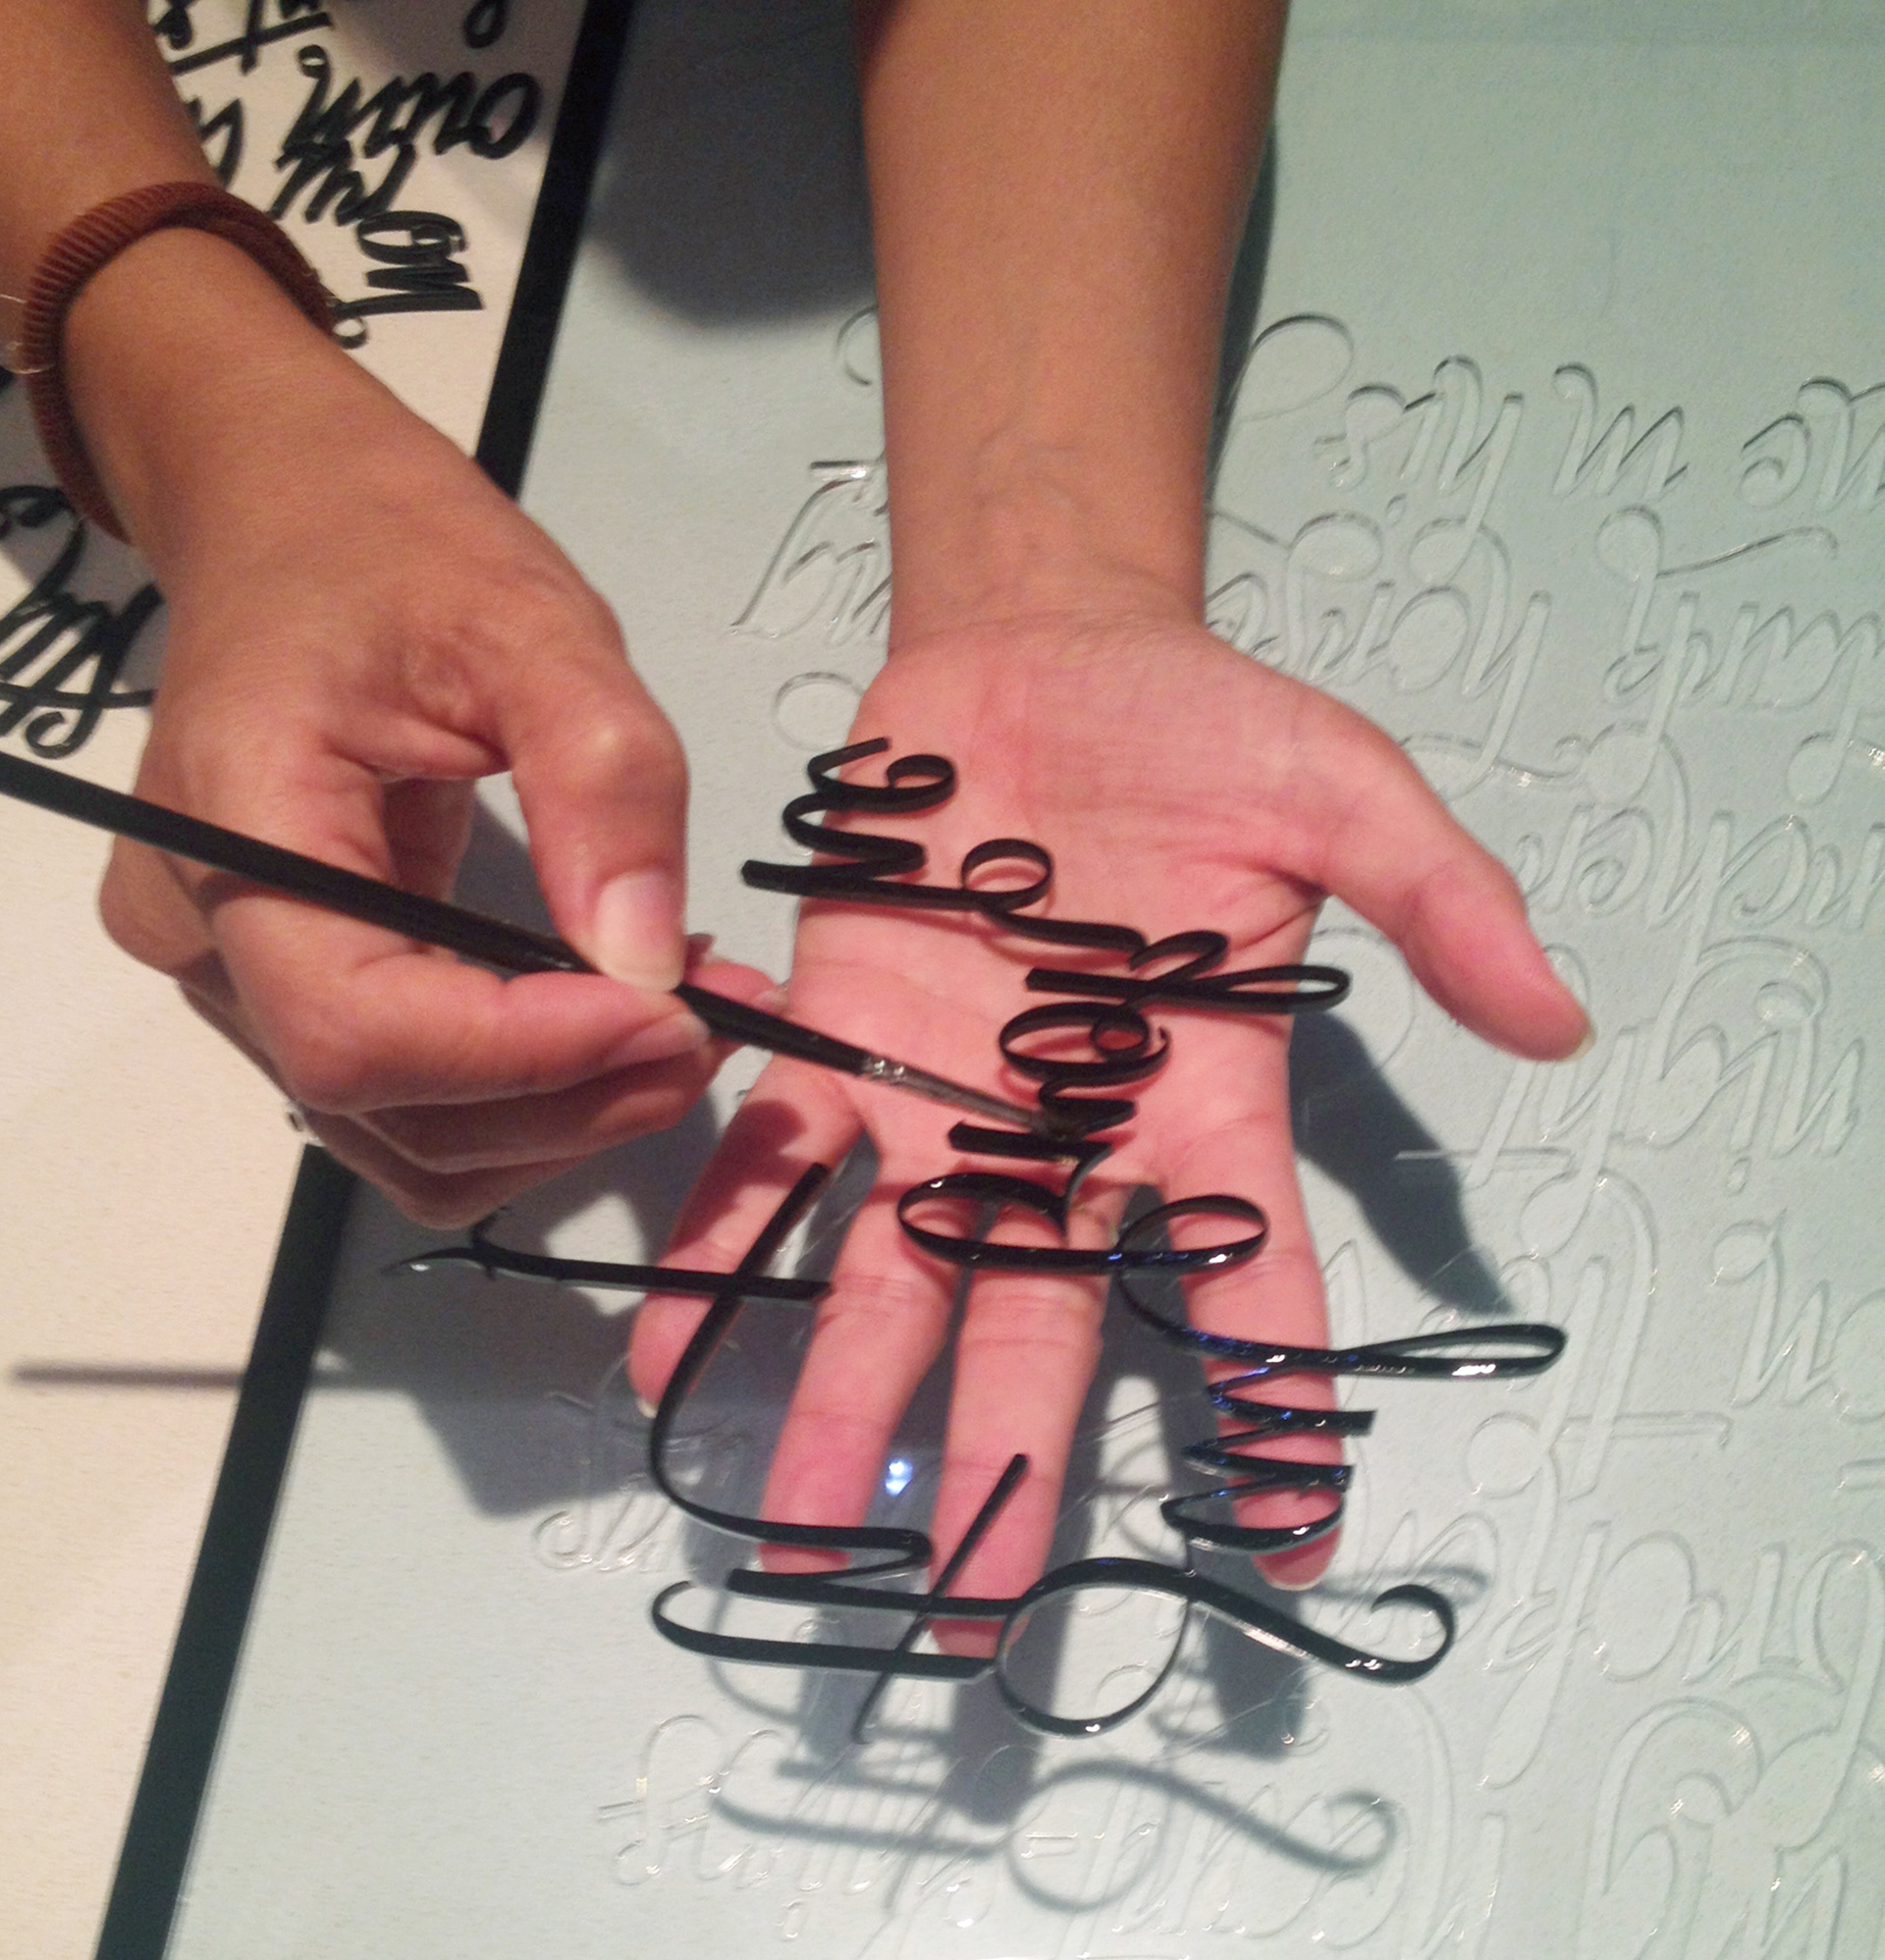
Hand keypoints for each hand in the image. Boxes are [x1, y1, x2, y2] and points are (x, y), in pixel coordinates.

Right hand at [85, 237, 768, 1223]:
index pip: (356, 1027)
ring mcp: (232, 971)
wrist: (296, 520)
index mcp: (233, 824)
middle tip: (714, 1027)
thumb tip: (649, 959)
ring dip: (557, 1114)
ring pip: (399, 1134)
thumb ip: (602, 779)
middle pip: (384, 1106)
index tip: (676, 1017)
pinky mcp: (287, 983)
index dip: (525, 1057)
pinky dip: (523, 1093)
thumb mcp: (528, 623)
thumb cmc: (396, 551)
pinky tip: (612, 1021)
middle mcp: (202, 929)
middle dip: (568, 1098)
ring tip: (681, 1023)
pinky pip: (405, 1098)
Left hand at [629, 616, 1586, 1616]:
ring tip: (800, 1531)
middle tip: (975, 1606)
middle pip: (1041, 1315)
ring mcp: (945, 1093)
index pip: (1255, 1274)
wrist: (1047, 656)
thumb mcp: (1346, 793)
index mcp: (1202, 1096)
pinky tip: (673, 1351)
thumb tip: (1560, 1020)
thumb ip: (1439, 899)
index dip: (1277, 1402)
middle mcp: (1067, 1129)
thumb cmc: (1201, 730)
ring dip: (845, 1398)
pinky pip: (775, 1159)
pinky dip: (725, 1245)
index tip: (1296, 1536)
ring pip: (893, 1271)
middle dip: (1010, 1456)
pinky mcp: (843, 1033)